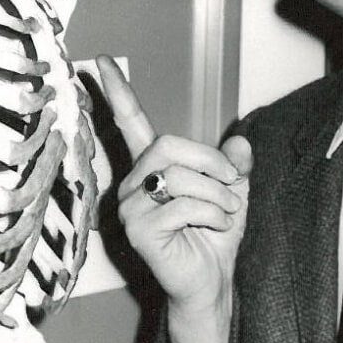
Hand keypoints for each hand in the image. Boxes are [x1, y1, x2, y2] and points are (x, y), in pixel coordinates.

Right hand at [96, 55, 251, 318]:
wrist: (213, 280)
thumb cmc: (216, 234)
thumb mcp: (233, 190)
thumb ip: (234, 163)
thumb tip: (241, 141)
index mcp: (151, 167)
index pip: (130, 123)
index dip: (118, 93)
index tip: (102, 62)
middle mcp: (132, 183)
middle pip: (167, 145)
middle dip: (210, 161)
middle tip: (233, 183)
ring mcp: (130, 207)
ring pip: (177, 176)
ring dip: (217, 193)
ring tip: (227, 212)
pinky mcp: (138, 230)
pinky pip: (181, 205)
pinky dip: (212, 212)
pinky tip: (217, 226)